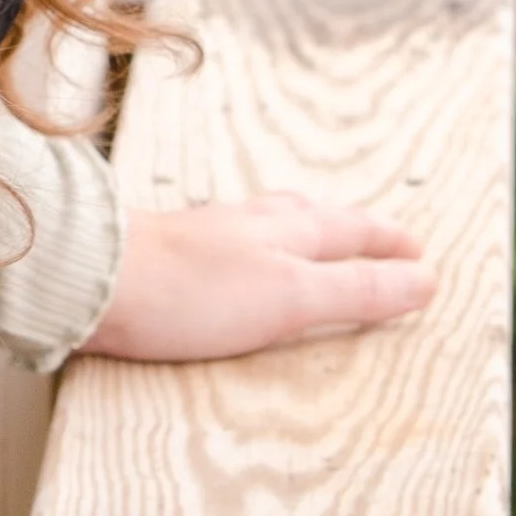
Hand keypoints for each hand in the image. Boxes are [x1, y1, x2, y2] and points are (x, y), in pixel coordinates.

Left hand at [83, 191, 430, 363]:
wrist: (92, 281)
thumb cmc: (190, 291)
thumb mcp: (291, 297)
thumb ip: (356, 289)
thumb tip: (424, 279)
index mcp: (288, 231)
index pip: (354, 233)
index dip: (389, 246)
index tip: (418, 254)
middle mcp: (251, 222)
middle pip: (316, 217)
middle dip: (353, 230)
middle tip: (379, 236)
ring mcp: (209, 233)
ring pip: (273, 223)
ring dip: (305, 230)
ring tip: (315, 235)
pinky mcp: (172, 251)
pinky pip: (235, 240)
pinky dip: (259, 244)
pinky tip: (237, 256)